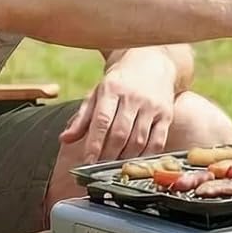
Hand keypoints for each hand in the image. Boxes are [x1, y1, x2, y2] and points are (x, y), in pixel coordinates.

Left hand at [60, 50, 179, 162]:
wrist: (152, 63)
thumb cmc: (120, 82)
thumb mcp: (98, 93)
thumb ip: (82, 118)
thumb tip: (64, 139)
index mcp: (112, 89)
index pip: (102, 121)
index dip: (94, 144)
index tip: (87, 161)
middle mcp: (134, 97)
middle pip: (120, 133)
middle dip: (108, 155)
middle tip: (99, 169)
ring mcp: (152, 106)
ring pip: (138, 140)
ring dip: (125, 159)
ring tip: (114, 168)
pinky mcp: (166, 114)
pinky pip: (157, 142)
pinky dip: (145, 156)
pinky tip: (135, 162)